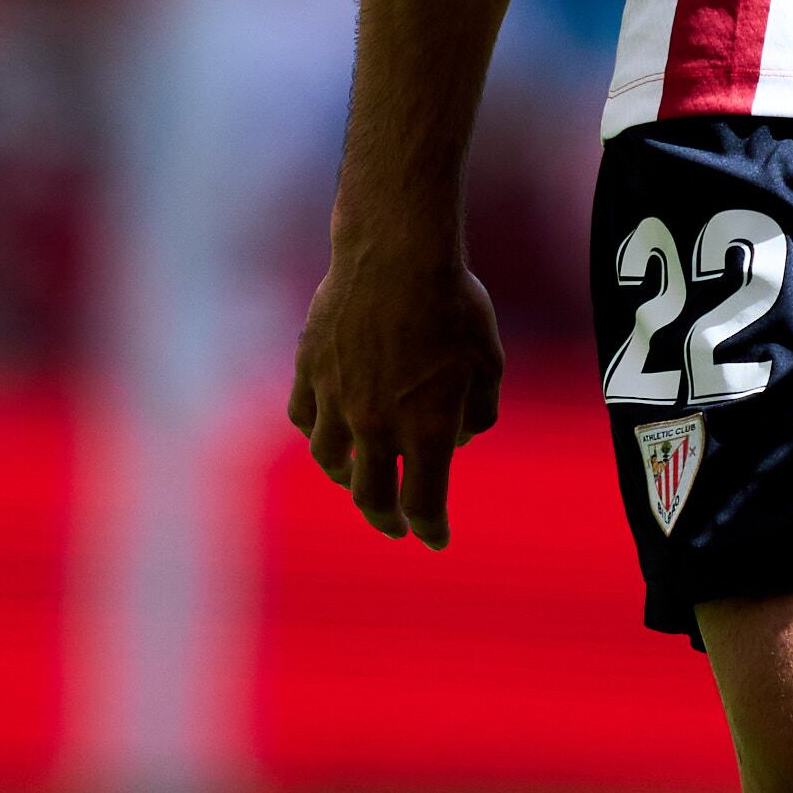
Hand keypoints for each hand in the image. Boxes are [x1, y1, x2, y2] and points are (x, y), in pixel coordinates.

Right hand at [286, 232, 505, 547]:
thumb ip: (479, 411)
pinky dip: (317, 433)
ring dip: (347, 479)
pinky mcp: (310, 371)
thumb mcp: (487, 360)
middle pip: (372, 497)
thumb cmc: (454, 304)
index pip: (424, 501)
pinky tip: (328, 433)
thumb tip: (457, 438)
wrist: (396, 254)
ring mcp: (337, 399)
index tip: (434, 539)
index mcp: (427, 428)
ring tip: (359, 480)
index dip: (430, 527)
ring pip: (330, 461)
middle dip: (387, 520)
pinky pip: (305, 419)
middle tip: (397, 527)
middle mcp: (377, 424)